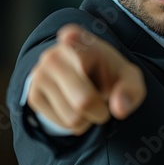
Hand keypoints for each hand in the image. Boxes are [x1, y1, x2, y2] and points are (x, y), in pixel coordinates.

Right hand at [27, 24, 145, 135]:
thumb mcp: (129, 77)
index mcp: (77, 40)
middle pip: (84, 101)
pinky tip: (75, 105)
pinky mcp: (33, 94)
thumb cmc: (110, 74)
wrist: (88, 76)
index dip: (89, 65)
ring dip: (87, 118)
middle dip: (99, 110)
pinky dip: (75, 123)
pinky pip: (62, 124)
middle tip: (102, 99)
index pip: (75, 45)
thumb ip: (131, 89)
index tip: (74, 44)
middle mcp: (53, 54)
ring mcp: (40, 74)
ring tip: (88, 100)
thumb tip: (119, 109)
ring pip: (73, 117)